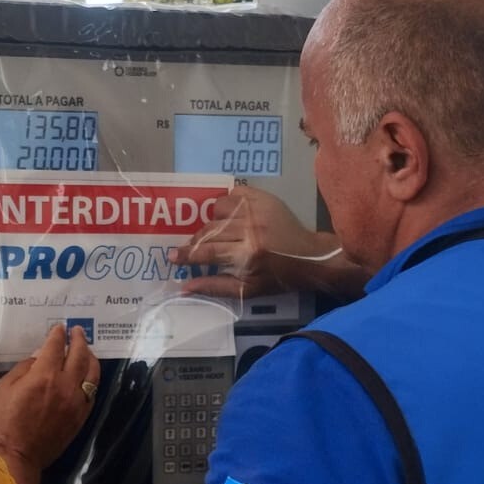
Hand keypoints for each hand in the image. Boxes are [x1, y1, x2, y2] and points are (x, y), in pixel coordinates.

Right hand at [0, 325, 99, 471]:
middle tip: (77, 331)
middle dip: (78, 339)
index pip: (55, 346)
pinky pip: (92, 391)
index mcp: (44, 375)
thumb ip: (24, 368)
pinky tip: (87, 375)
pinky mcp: (82, 416)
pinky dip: (91, 378)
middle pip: (79, 354)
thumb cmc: (4, 421)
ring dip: (90, 356)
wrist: (18, 455)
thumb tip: (39, 358)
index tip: (59, 328)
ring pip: (92, 372)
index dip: (57, 334)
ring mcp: (77, 401)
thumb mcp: (4, 387)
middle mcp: (66, 385)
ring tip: (86, 350)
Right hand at [169, 185, 357, 299]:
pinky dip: (226, 203)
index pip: (208, 251)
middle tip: (191, 247)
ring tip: (214, 231)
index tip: (173, 256)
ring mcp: (258, 210)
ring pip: (219, 209)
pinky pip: (234, 194)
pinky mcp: (264, 199)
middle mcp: (251, 229)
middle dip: (196, 240)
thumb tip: (184, 287)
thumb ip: (215, 287)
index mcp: (247, 254)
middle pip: (210, 230)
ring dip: (211, 220)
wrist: (310, 258)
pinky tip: (228, 215)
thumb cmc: (279, 278)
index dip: (187, 254)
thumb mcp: (248, 290)